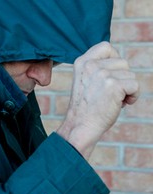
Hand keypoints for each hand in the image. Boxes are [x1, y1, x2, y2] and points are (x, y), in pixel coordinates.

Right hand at [57, 42, 139, 158]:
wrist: (81, 125)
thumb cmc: (85, 106)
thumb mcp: (85, 80)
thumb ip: (97, 67)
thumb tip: (120, 63)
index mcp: (82, 62)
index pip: (106, 46)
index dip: (114, 58)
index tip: (112, 74)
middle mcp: (91, 65)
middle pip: (122, 62)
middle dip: (122, 78)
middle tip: (110, 93)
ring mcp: (101, 74)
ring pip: (130, 74)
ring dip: (127, 88)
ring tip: (113, 100)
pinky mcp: (113, 85)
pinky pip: (135, 85)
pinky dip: (133, 96)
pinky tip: (120, 104)